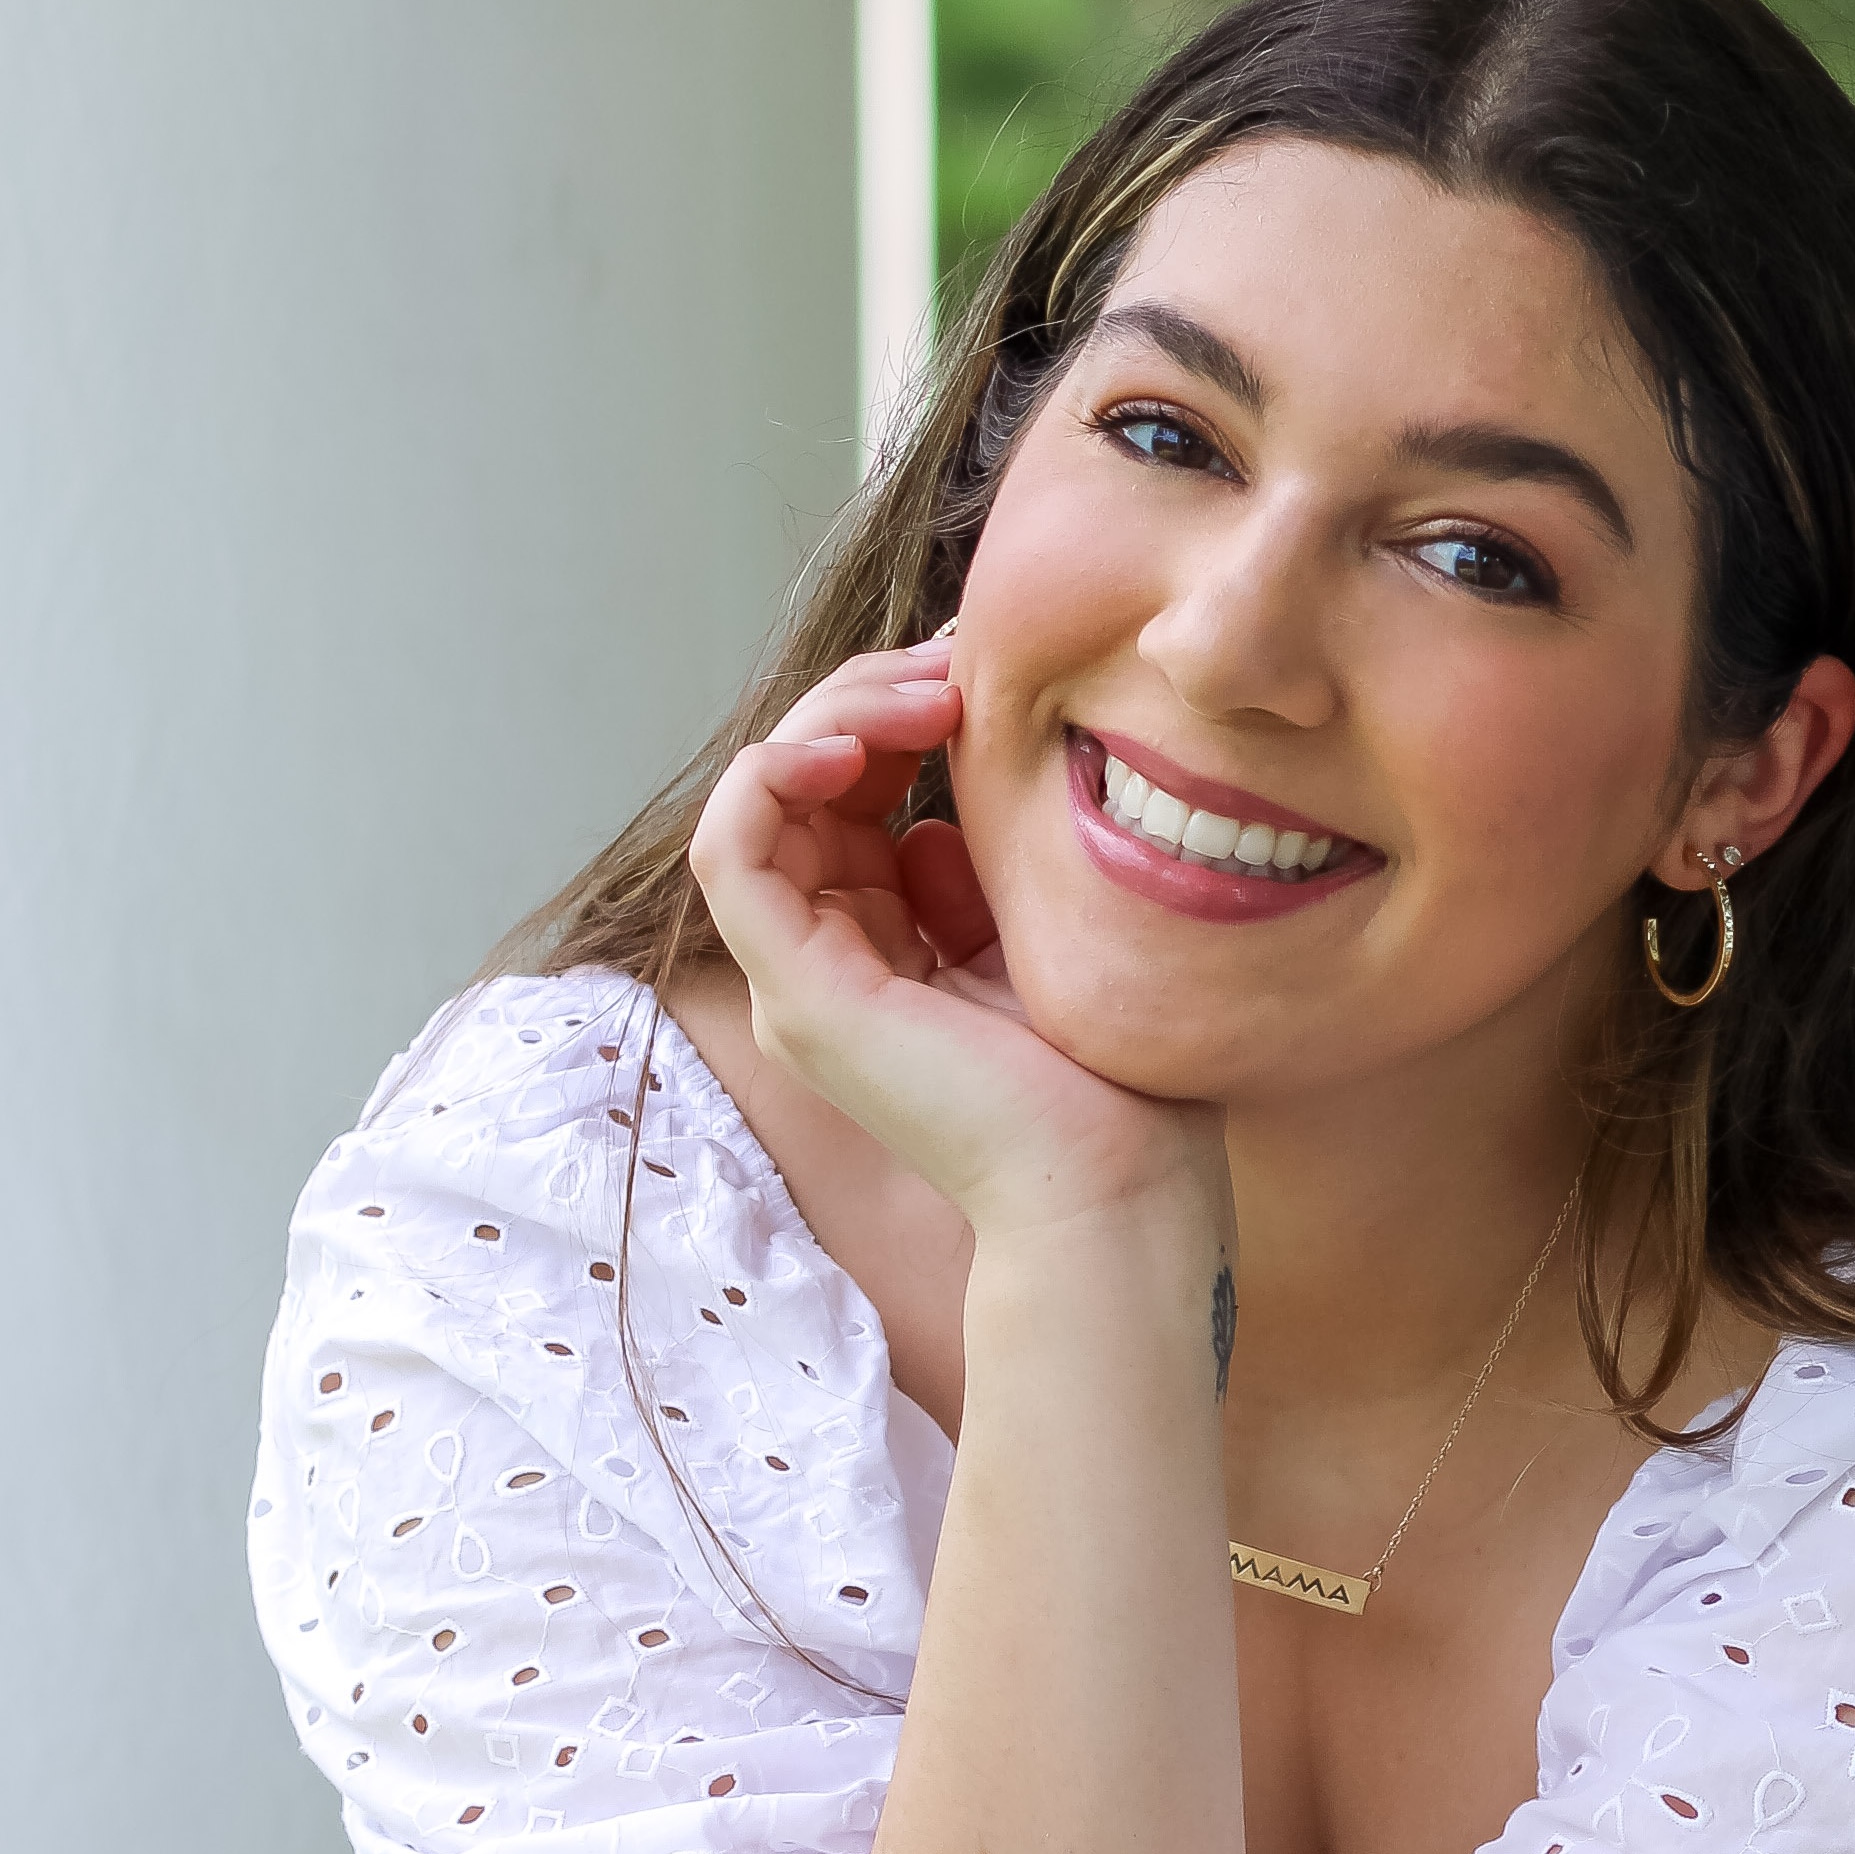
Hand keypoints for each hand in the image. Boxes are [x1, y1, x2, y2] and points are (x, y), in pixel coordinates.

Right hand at [691, 637, 1220, 1241]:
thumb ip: (980, 878)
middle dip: (865, 699)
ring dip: (831, 719)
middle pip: (797, 789)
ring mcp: (801, 987)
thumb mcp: (1038, 941)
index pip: (845, 803)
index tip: (980, 673)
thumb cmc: (1114, 1089)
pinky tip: (858, 742)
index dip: (895, 717)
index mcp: (880, 962)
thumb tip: (942, 820)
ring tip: (927, 693)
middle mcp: (825, 973)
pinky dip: (774, 775)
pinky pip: (732, 852)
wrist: (1121, 1191)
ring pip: (760, 802)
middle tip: (956, 662)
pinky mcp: (800, 995)